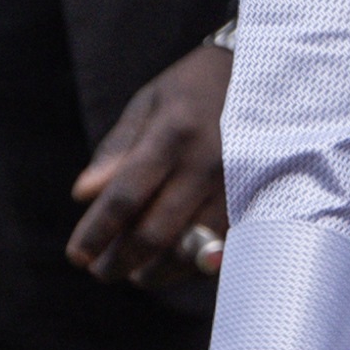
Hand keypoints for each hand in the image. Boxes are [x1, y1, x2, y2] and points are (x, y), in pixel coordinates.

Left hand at [65, 39, 238, 289]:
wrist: (272, 76)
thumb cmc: (196, 89)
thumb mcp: (151, 103)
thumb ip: (118, 149)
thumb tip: (83, 195)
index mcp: (174, 135)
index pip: (126, 196)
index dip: (97, 231)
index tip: (77, 255)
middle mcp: (207, 165)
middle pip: (155, 232)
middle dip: (122, 261)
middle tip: (102, 271)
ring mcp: (238, 188)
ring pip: (190, 250)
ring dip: (157, 271)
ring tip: (136, 273)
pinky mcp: (259, 202)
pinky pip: (220, 247)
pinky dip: (191, 264)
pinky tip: (174, 262)